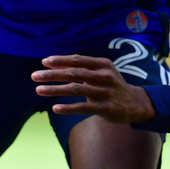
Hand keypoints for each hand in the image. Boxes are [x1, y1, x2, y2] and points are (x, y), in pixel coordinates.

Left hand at [31, 54, 154, 123]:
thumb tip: (53, 65)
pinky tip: (55, 109)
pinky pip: (83, 107)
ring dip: (55, 90)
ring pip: (76, 89)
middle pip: (74, 73)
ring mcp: (105, 92)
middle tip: (34, 76)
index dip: (60, 60)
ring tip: (38, 90)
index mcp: (102, 64)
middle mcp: (104, 76)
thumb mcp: (101, 72)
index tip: (44, 62)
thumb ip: (81, 68)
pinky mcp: (106, 108)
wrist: (135, 103)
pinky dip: (68, 108)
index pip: (78, 60)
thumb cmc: (111, 85)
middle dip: (52, 74)